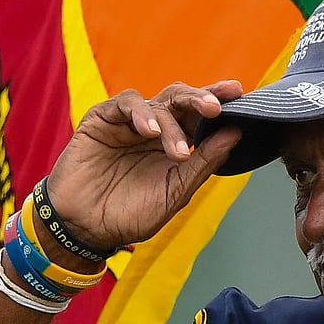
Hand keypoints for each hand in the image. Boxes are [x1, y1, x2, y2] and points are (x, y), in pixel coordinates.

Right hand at [45, 81, 243, 250]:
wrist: (84, 229)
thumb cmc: (129, 215)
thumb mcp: (174, 193)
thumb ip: (203, 164)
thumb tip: (235, 133)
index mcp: (174, 144)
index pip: (199, 116)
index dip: (218, 102)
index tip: (239, 94)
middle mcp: (153, 130)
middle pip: (182, 99)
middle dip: (202, 99)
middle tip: (215, 109)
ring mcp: (127, 124)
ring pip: (159, 102)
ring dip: (172, 123)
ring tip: (178, 152)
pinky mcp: (101, 120)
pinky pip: (125, 104)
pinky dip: (141, 114)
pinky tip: (147, 132)